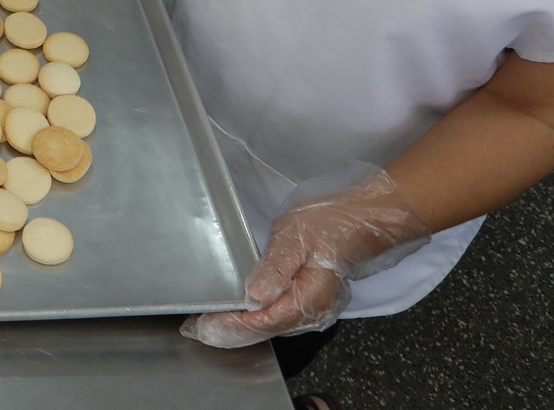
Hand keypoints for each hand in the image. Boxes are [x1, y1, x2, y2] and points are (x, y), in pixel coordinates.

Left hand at [185, 166, 429, 347]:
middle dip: (227, 332)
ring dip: (237, 329)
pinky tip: (235, 316)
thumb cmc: (329, 224)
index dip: (229, 324)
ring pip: (268, 329)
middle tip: (193, 329)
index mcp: (307, 300)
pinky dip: (252, 322)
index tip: (202, 322)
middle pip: (262, 332)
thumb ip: (275, 268)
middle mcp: (310, 314)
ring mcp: (310, 312)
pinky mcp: (307, 305)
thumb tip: (254, 296)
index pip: (261, 322)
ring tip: (208, 324)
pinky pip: (275, 320)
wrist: (360, 221)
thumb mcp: (297, 237)